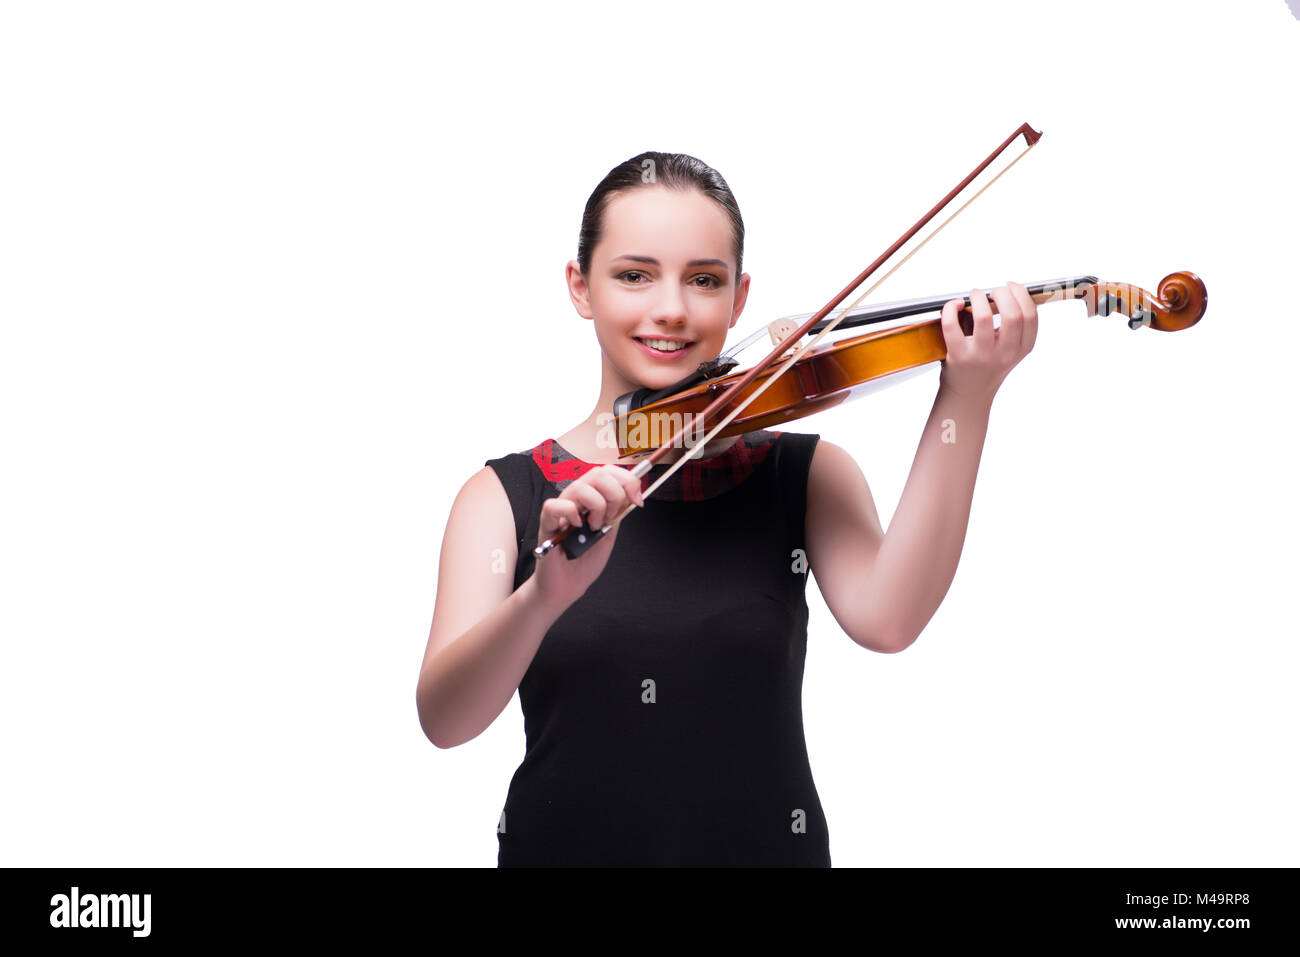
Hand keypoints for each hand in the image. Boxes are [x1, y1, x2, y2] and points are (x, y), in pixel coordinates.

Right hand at [532, 464, 644, 607]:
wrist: (569, 585)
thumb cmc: (586, 561)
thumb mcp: (610, 533)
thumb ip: (617, 513)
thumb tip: (631, 494)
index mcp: (592, 498)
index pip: (608, 472)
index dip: (627, 480)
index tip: (637, 500)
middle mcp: (576, 499)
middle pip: (597, 474)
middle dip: (615, 494)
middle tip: (611, 518)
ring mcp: (561, 509)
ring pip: (580, 487)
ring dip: (596, 507)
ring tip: (594, 526)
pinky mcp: (547, 522)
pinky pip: (554, 505)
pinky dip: (570, 513)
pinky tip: (576, 527)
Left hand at [938, 281, 1037, 403]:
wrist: (969, 394)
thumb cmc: (988, 365)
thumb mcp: (1010, 349)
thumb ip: (1013, 326)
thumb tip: (1009, 291)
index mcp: (1021, 349)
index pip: (1030, 316)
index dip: (1022, 295)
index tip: (1011, 286)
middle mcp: (1004, 353)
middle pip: (1012, 315)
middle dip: (1003, 293)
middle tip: (994, 290)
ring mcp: (980, 355)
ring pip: (983, 317)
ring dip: (978, 298)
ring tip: (975, 295)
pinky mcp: (958, 356)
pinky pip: (952, 325)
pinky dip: (951, 309)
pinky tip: (954, 305)